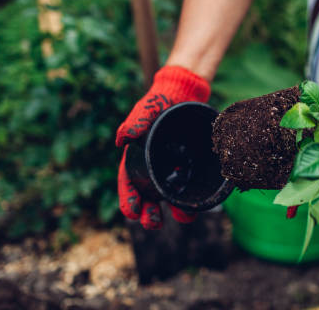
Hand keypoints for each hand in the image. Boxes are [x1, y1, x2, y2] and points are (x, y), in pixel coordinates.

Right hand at [116, 65, 209, 228]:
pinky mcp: (190, 165)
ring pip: (170, 195)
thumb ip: (137, 121)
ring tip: (182, 220)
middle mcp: (154, 165)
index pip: (129, 180)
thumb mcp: (149, 108)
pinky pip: (189, 185)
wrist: (187, 94)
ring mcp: (172, 166)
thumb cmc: (161, 101)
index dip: (129, 198)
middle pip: (148, 194)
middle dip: (149, 212)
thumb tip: (122, 138)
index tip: (131, 212)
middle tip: (153, 224)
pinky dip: (192, 197)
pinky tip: (196, 208)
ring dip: (173, 210)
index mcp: (138, 155)